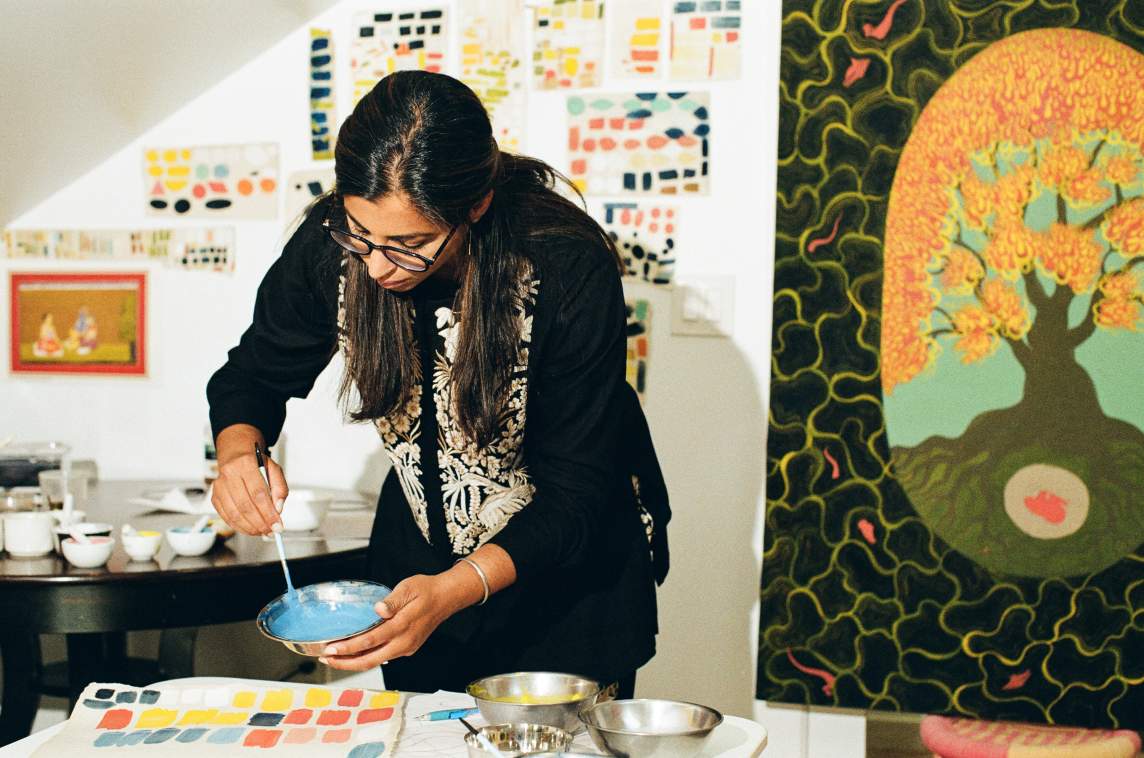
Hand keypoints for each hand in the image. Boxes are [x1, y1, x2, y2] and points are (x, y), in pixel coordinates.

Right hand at [210, 424, 286, 535]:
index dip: (268, 513)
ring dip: (250, 527)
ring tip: (263, 531)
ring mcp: (219, 486)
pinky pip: (226, 517)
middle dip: (260, 523)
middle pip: (245, 505)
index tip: (278, 525)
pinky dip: (239, 526)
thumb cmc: (257, 464)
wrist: (236, 455)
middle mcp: (230, 474)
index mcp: (246, 464)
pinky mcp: (215, 497)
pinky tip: (250, 528)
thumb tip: (278, 509)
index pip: (258, 493)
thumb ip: (280, 489)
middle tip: (271, 531)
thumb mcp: (274, 470)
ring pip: (234, 514)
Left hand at [319, 573, 476, 670]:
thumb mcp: (408, 587)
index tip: (331, 648)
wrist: (446, 598)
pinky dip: (366, 658)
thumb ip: (392, 600)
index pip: (370, 641)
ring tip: (335, 659)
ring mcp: (406, 648)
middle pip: (369, 660)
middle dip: (345, 662)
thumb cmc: (427, 590)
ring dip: (354, 662)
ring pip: (375, 661)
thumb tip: (378, 609)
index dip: (349, 647)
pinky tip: (354, 654)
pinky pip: (383, 657)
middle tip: (325, 659)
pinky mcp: (407, 648)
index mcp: (402, 626)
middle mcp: (404, 642)